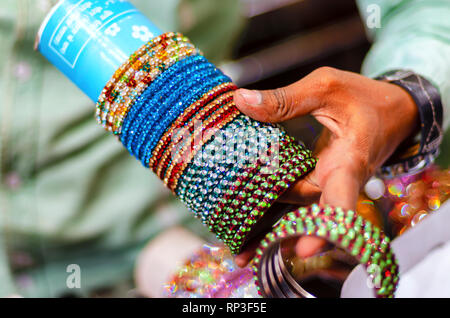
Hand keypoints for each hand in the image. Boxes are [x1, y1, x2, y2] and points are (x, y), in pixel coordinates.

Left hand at [234, 67, 418, 266]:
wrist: (390, 112)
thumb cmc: (365, 98)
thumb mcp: (326, 88)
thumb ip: (285, 99)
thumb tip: (242, 101)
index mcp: (349, 161)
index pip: (341, 199)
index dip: (325, 224)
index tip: (305, 249)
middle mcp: (337, 182)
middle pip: (311, 217)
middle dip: (281, 235)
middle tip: (242, 253)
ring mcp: (326, 185)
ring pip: (298, 211)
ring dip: (269, 224)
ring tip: (237, 248)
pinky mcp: (315, 182)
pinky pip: (293, 198)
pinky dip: (271, 204)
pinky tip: (245, 214)